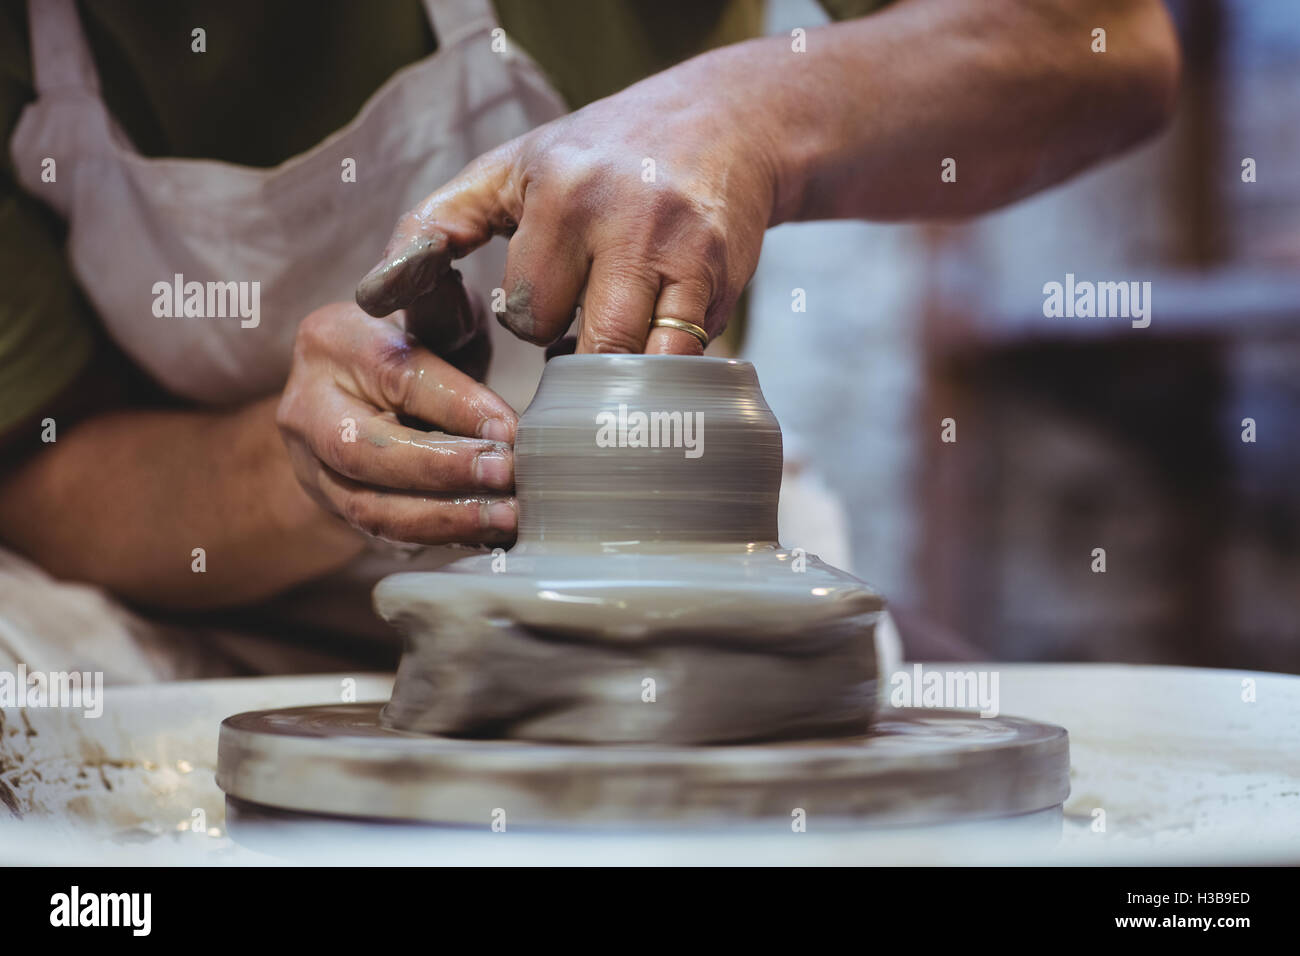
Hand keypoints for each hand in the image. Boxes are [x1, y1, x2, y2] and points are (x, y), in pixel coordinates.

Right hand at [276, 277, 518, 544]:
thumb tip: (502, 311)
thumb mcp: (432, 312)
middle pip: (364, 450)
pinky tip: (489, 533)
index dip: (458, 407)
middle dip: (443, 469)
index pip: (396, 375)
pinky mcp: (334, 508)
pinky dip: (442, 536)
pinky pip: (384, 535)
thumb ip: (450, 309)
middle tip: (507, 476)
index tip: (511, 430)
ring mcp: (312, 464)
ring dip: (445, 517)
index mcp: (333, 340)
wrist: (360, 394)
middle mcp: (307, 405)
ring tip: (506, 518)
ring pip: (369, 506)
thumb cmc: (412, 344)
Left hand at [355, 56, 779, 354]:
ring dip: (616, 371)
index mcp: (560, 190)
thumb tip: (374, 295)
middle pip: (580, 344)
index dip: (532, 322)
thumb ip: (436, 226)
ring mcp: (679, 247)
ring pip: (632, 360)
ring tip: (609, 348)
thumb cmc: (599, 155)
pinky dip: (661, 367)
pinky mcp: (721, 274)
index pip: (526, 312)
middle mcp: (621, 215)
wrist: (720, 124)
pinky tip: (653, 344)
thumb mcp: (507, 170)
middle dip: (574, 354)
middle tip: (578, 335)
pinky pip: (682, 357)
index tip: (547, 301)